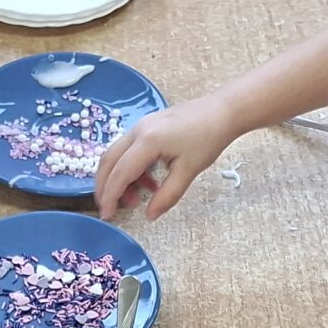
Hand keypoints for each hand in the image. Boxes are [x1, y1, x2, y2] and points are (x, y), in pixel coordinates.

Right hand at [92, 96, 240, 219]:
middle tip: (111, 209)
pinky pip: (129, 150)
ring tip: (137, 199)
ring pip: (117, 155)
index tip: (108, 215)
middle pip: (108, 161)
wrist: (222, 111)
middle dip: (105, 187)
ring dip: (120, 179)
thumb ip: (167, 196)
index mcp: (147, 141)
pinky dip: (132, 169)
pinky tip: (149, 183)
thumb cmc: (208, 138)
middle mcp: (138, 131)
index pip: (120, 173)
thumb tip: (150, 215)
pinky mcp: (147, 126)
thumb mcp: (188, 171)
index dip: (110, 197)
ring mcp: (140, 126)